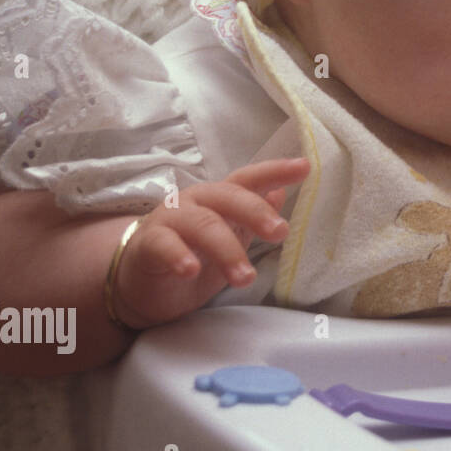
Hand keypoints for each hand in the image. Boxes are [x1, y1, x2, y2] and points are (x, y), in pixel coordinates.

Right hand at [109, 158, 310, 327]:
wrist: (145, 284)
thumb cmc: (194, 254)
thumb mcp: (232, 236)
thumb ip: (253, 215)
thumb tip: (280, 193)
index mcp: (220, 197)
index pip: (249, 179)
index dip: (276, 171)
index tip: (305, 167)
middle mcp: (196, 200)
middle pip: (229, 198)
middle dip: (257, 213)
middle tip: (280, 233)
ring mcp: (170, 219)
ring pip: (203, 225)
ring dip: (227, 251)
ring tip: (245, 278)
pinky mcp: (148, 244)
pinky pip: (164, 245)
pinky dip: (178, 256)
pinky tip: (191, 270)